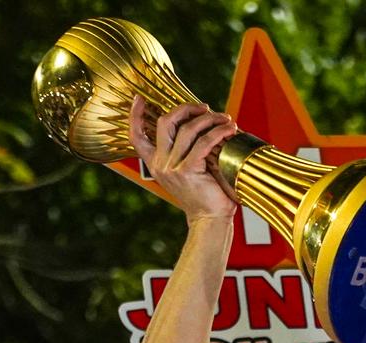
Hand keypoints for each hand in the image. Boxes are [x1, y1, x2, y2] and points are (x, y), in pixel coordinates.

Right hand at [128, 95, 237, 223]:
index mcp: (155, 164)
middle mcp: (160, 164)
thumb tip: (199, 122)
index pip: (137, 137)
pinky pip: (204, 142)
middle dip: (186, 108)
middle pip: (166, 122)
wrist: (209, 220)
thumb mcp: (186, 171)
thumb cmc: (204, 194)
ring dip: (209, 119)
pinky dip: (219, 132)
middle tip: (204, 107)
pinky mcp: (188, 170)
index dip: (135, 116)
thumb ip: (184, 151)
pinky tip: (230, 130)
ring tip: (225, 119)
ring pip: (188, 129)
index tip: (139, 99)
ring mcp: (172, 167)